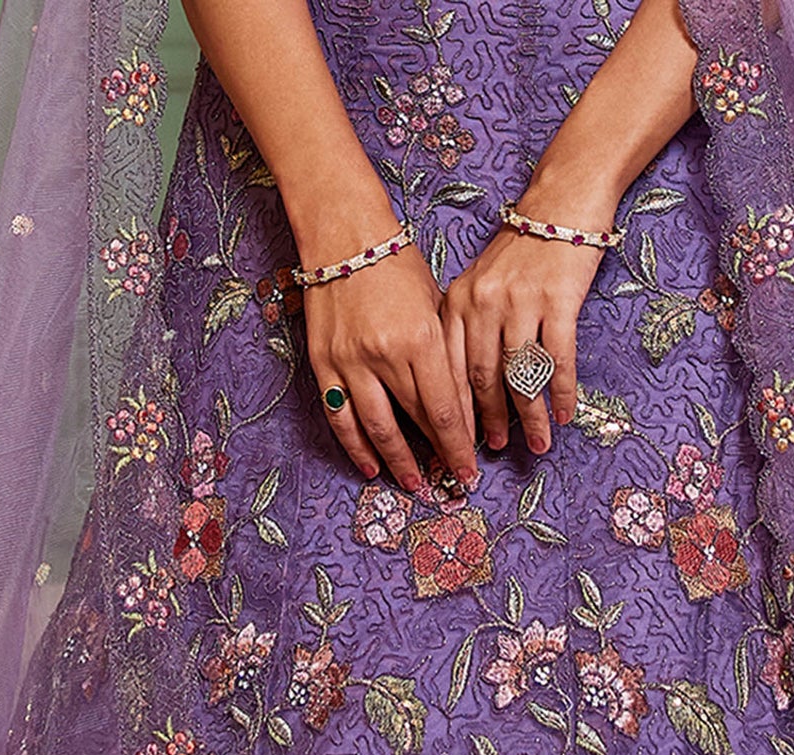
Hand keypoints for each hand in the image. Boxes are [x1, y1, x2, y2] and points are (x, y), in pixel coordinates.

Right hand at [304, 244, 478, 491]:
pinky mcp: (324, 363)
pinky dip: (355, 446)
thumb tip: (460, 407)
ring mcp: (350, 361)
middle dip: (436, 456)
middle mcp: (384, 355)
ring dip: (397, 462)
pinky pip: (340, 417)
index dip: (458, 446)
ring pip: (376, 428)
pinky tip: (370, 466)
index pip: (445, 409)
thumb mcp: (435, 305)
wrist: (342, 233)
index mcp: (420, 338)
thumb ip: (446, 357)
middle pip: (415, 422)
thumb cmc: (397, 264)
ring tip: (412, 483)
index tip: (469, 470)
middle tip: (450, 480)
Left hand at [442, 221, 605, 456]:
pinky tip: (564, 415)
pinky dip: (561, 392)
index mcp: (457, 302)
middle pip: (480, 378)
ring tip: (535, 444)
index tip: (452, 444)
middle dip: (485, 422)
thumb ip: (465, 327)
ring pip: (519, 374)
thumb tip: (464, 389)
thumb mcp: (478, 284)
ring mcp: (521, 302)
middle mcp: (484, 303)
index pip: (446, 370)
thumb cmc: (520, 251)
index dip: (450, 414)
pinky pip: (558, 359)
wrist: (561, 203)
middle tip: (489, 452)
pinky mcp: (558, 299)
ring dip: (528, 416)